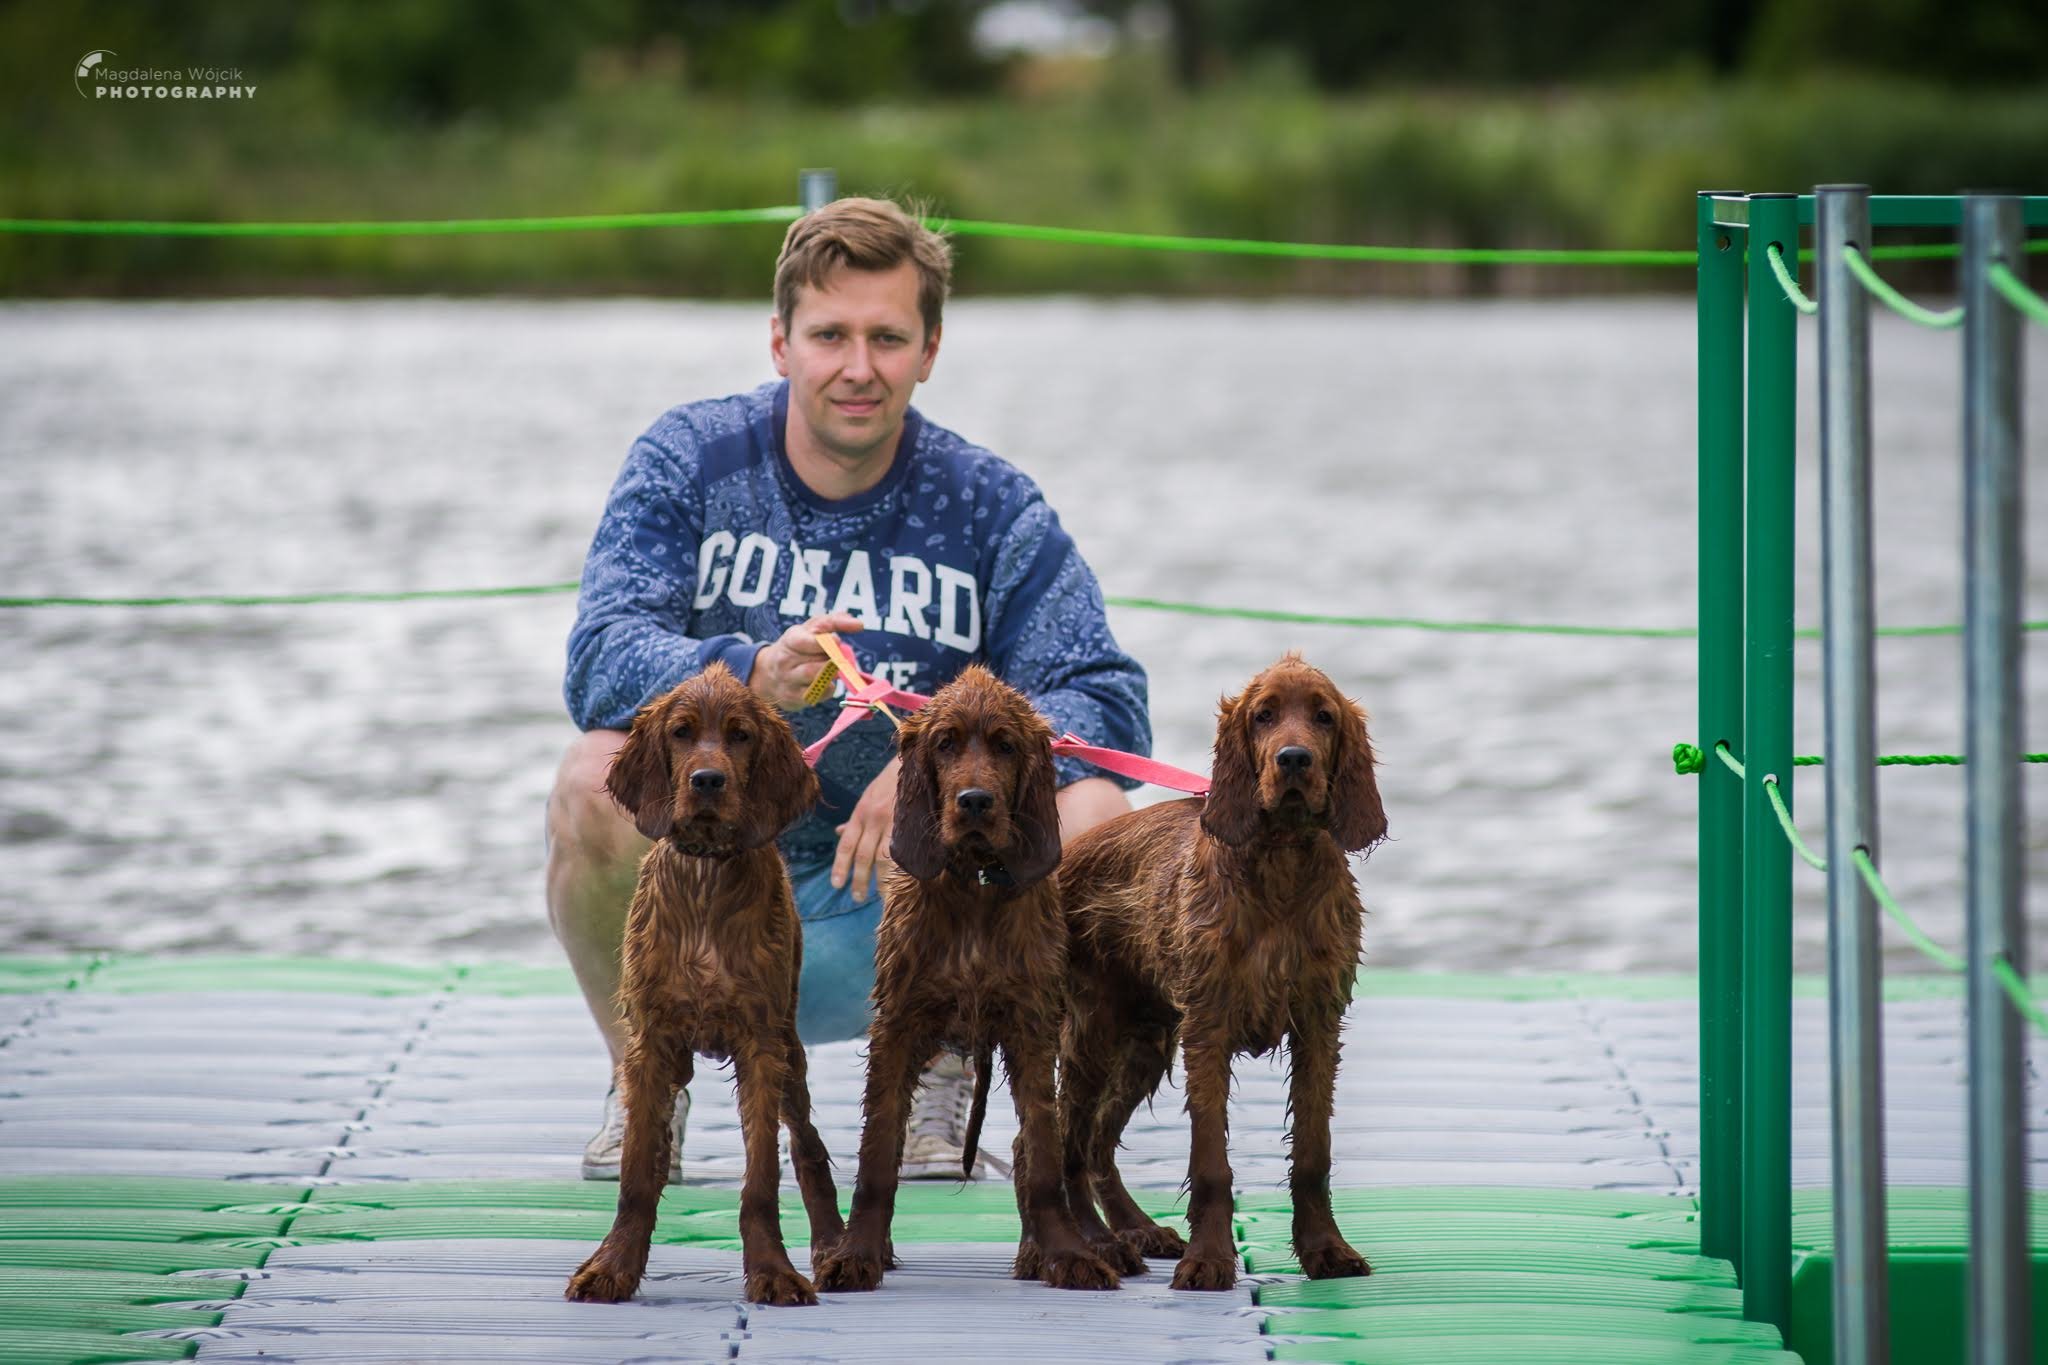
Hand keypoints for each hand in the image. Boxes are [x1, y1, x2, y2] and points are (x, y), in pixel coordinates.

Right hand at [748, 612, 863, 709]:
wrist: (770, 672)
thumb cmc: (800, 646)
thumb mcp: (812, 628)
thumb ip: (836, 622)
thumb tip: (859, 625)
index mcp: (791, 640)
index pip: (806, 642)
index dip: (824, 643)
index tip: (837, 641)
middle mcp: (785, 661)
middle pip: (818, 661)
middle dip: (833, 659)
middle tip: (838, 657)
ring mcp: (788, 680)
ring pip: (816, 678)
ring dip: (831, 674)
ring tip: (834, 669)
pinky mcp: (793, 698)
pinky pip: (818, 694)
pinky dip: (828, 689)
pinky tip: (827, 682)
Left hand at [833, 755, 899, 904]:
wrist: (913, 762)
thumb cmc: (890, 782)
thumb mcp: (867, 798)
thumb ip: (855, 819)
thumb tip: (838, 831)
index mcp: (860, 813)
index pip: (845, 845)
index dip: (840, 867)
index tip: (837, 885)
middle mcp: (872, 818)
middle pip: (862, 856)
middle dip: (859, 880)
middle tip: (858, 897)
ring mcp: (891, 821)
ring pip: (882, 858)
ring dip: (881, 880)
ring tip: (881, 896)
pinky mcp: (909, 822)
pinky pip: (903, 850)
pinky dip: (900, 867)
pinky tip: (901, 880)